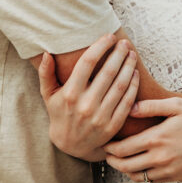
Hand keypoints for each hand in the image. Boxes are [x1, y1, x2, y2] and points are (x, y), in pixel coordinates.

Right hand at [38, 35, 139, 160]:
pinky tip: (135, 73)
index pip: (87, 63)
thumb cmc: (59, 114)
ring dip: (129, 66)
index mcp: (69, 94)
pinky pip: (127, 101)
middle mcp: (85, 105)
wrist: (70, 146)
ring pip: (120, 85)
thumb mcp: (48, 95)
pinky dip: (133, 85)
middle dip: (119, 54)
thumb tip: (46, 53)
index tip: (109, 36)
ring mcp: (100, 116)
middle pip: (107, 72)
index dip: (100, 46)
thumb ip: (46, 74)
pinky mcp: (112, 125)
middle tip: (125, 43)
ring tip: (132, 54)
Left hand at [104, 97, 181, 181]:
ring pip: (136, 176)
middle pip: (124, 166)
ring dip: (124, 169)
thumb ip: (151, 106)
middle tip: (106, 153)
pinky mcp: (174, 177)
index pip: (122, 149)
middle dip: (111, 160)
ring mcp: (166, 170)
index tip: (103, 142)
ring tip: (120, 160)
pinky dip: (140, 174)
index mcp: (156, 138)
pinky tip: (139, 164)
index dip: (109, 148)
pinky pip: (150, 180)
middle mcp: (158, 158)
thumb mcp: (177, 105)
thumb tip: (130, 107)